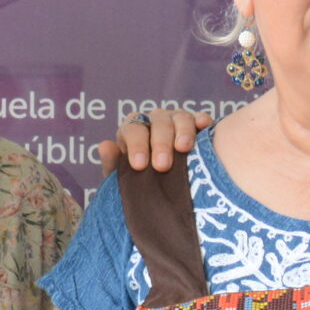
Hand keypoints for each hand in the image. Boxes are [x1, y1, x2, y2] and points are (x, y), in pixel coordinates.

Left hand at [91, 107, 210, 176]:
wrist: (165, 191)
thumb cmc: (142, 182)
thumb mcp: (125, 178)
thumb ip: (113, 164)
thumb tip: (105, 146)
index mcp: (134, 130)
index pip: (133, 130)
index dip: (136, 146)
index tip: (140, 165)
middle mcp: (155, 121)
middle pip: (158, 122)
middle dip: (160, 143)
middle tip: (162, 165)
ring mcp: (177, 121)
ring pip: (180, 117)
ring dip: (182, 131)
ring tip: (184, 148)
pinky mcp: (197, 126)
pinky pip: (200, 118)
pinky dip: (202, 120)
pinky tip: (205, 126)